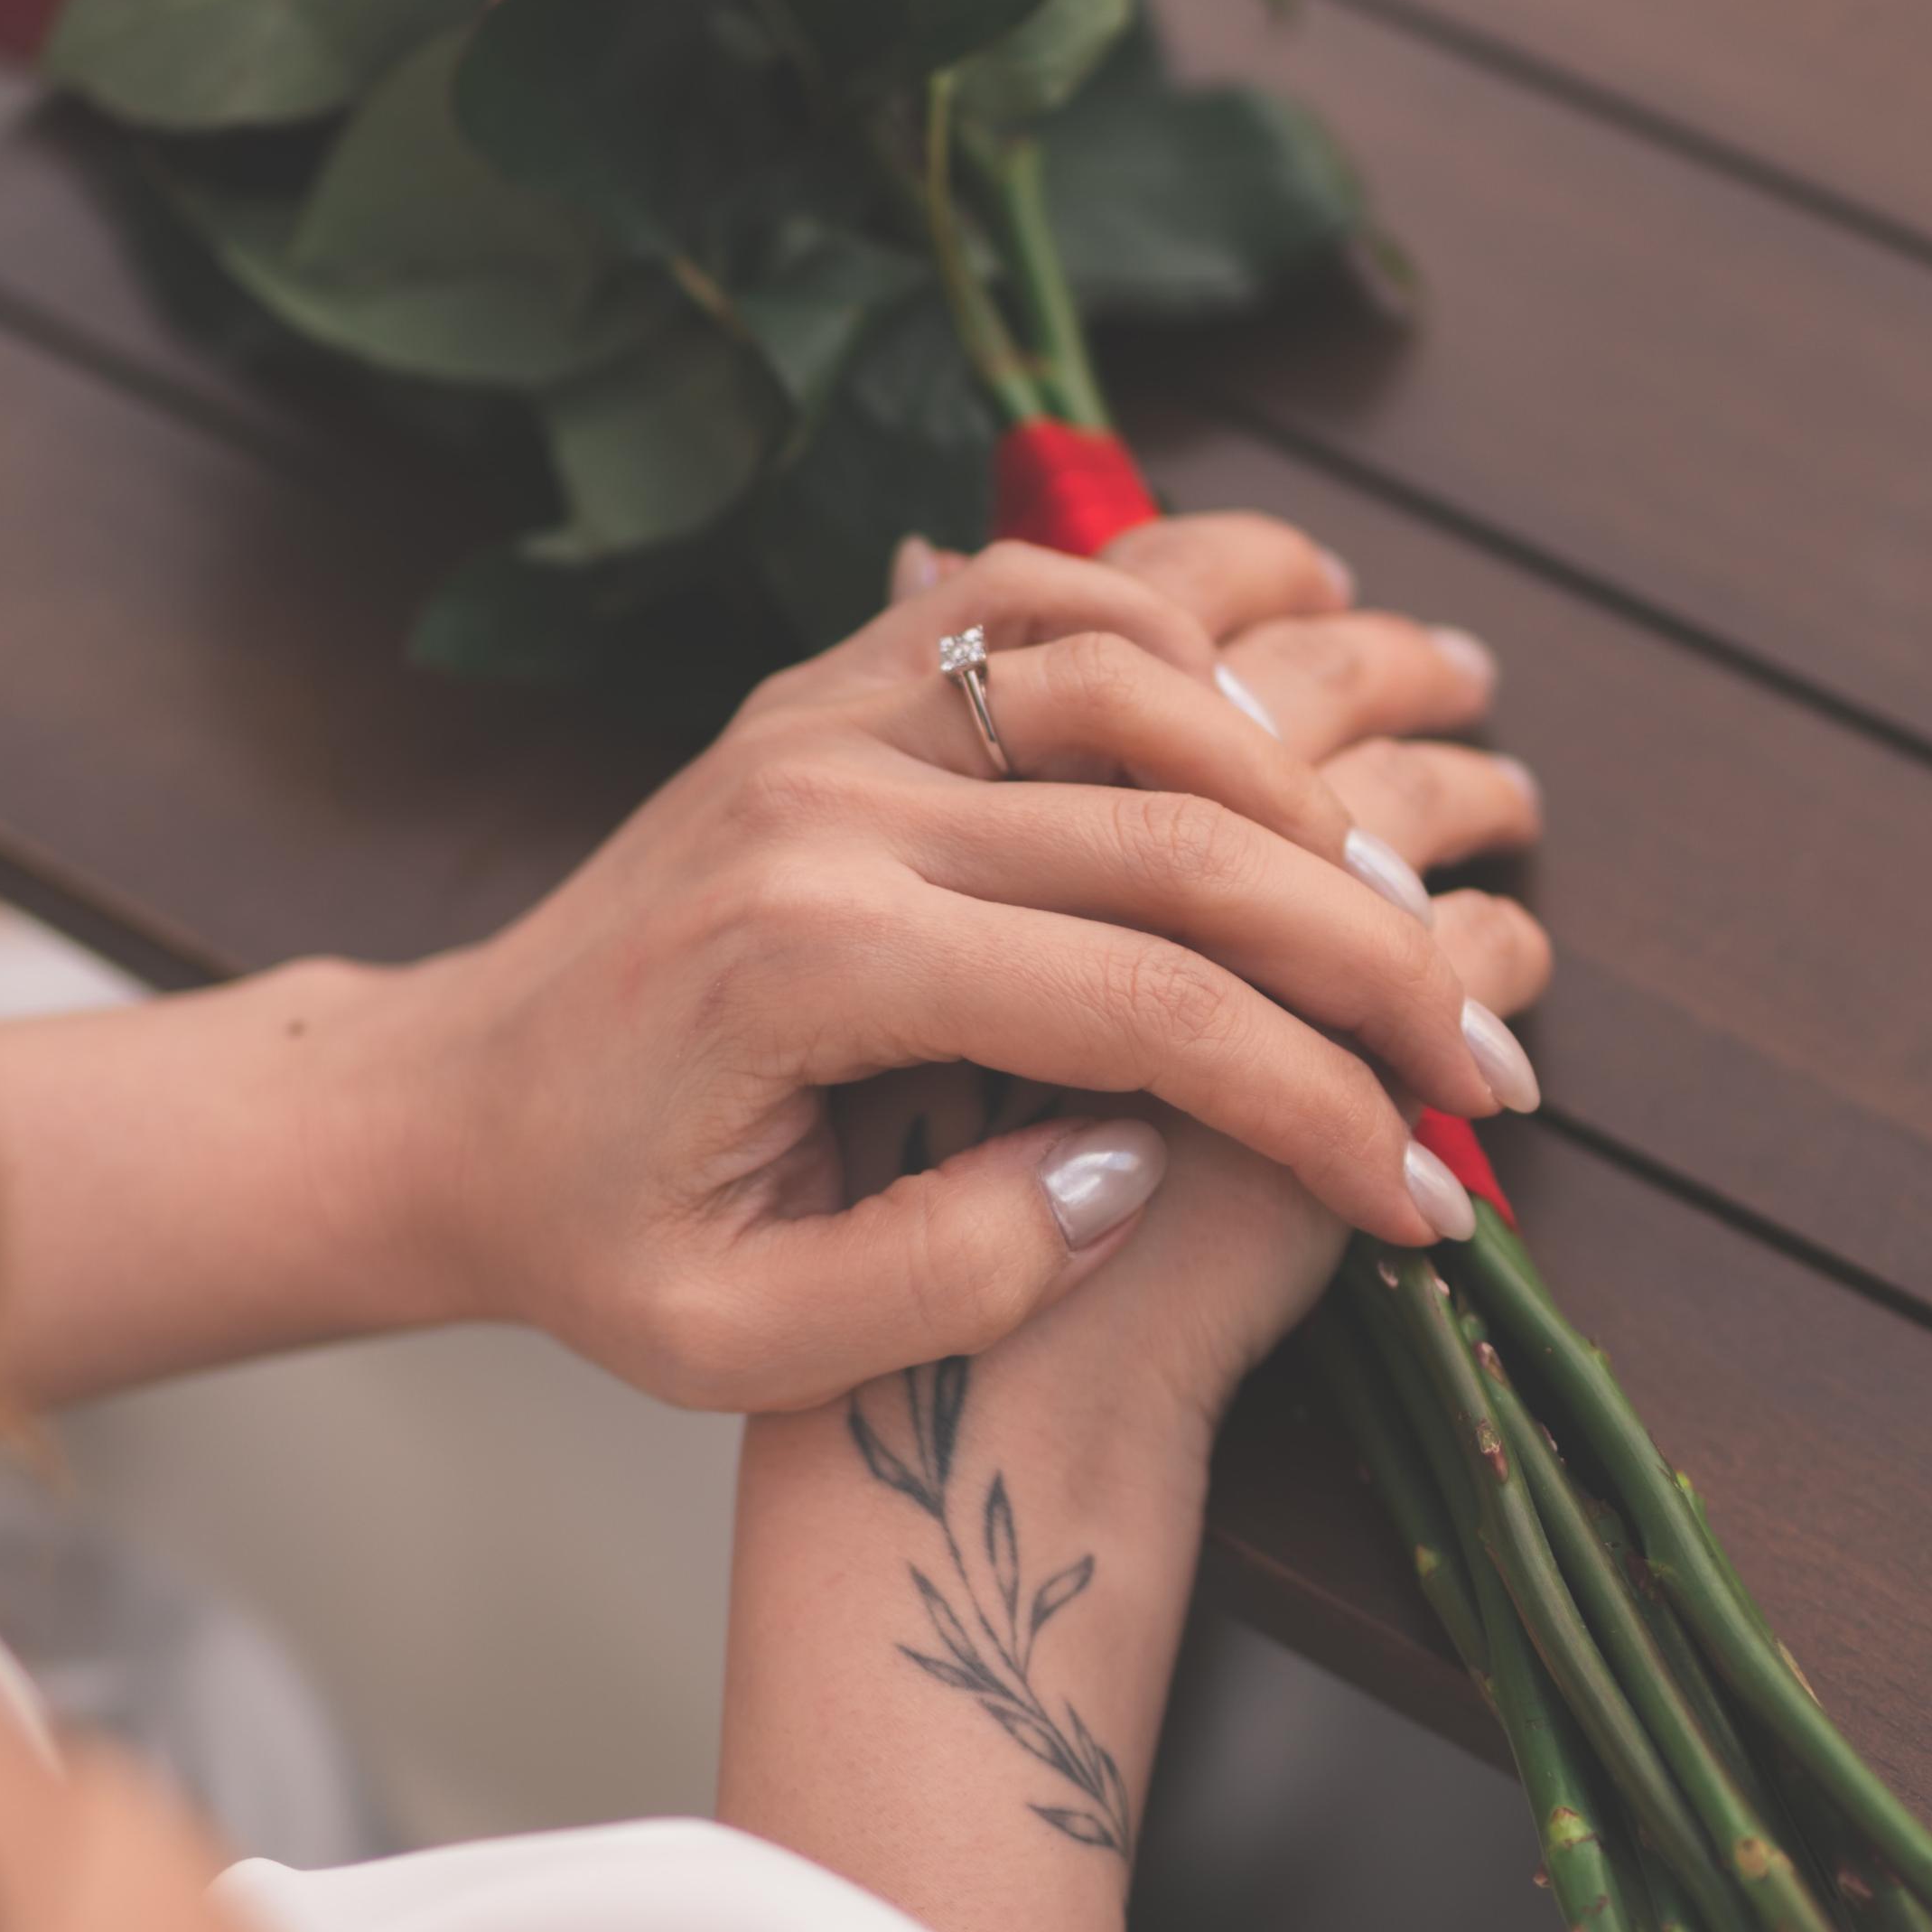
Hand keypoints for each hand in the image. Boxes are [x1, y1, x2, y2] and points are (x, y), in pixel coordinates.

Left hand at [398, 512, 1555, 1411]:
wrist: (444, 1109)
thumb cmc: (595, 1244)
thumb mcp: (738, 1343)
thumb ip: (946, 1280)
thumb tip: (1137, 1165)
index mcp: (811, 963)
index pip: (1145, 1007)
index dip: (1319, 1101)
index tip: (1427, 1192)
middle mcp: (825, 801)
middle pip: (1178, 829)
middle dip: (1373, 951)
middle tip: (1486, 1059)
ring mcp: (823, 711)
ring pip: (1127, 663)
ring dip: (1302, 760)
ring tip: (1410, 884)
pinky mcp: (825, 678)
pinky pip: (1026, 588)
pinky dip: (1171, 613)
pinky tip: (1271, 700)